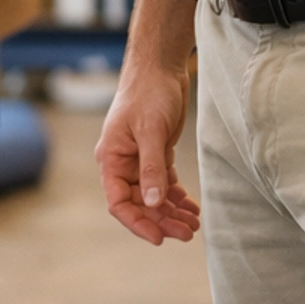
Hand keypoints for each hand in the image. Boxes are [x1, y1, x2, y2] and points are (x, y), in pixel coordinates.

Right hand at [95, 59, 201, 245]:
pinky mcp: (156, 153)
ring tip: (193, 224)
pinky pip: (164, 183)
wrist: (160, 66)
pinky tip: (191, 207)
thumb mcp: (151, 130)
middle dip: (162, 220)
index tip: (160, 237)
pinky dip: (177, 197)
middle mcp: (122, 163)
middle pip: (139, 203)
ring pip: (153, 196)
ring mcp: (139, 159)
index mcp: (111, 158)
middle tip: (187, 233)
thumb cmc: (148, 92)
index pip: (118, 202)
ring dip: (172, 212)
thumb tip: (154, 202)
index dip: (138, 222)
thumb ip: (152, 168)